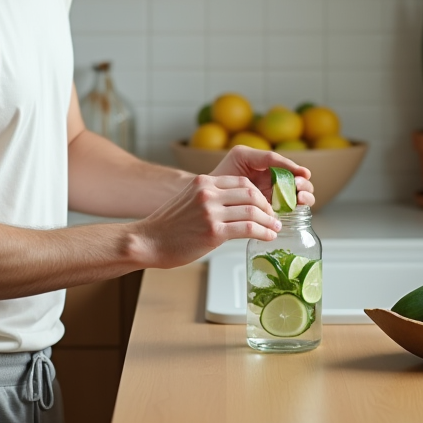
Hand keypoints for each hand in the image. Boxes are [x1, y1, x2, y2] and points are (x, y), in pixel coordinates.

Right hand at [132, 172, 281, 269]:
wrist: (148, 241)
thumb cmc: (167, 226)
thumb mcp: (188, 201)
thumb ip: (210, 198)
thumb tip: (235, 206)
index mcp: (203, 182)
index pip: (241, 181)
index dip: (258, 193)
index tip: (265, 204)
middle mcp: (208, 193)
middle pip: (251, 193)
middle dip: (267, 206)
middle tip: (273, 216)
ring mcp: (211, 211)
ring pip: (253, 211)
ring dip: (269, 221)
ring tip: (274, 228)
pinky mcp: (214, 232)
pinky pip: (249, 228)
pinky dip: (264, 232)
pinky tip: (268, 237)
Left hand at [210, 145, 315, 208]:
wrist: (209, 197)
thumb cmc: (222, 174)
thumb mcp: (242, 157)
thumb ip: (262, 158)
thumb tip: (286, 164)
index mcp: (266, 165)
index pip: (286, 166)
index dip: (296, 168)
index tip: (304, 173)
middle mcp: (273, 179)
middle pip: (298, 180)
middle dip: (302, 183)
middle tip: (298, 186)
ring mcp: (274, 195)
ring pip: (298, 195)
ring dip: (304, 195)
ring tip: (299, 198)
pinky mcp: (272, 210)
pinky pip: (290, 208)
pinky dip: (297, 206)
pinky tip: (295, 206)